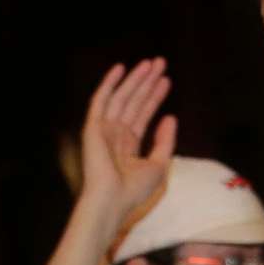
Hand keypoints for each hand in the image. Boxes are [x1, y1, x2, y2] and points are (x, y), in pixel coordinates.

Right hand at [78, 58, 177, 224]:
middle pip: (134, 102)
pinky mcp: (93, 127)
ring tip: (150, 63)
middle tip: (160, 63)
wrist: (112, 201)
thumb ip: (165, 140)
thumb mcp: (159, 164)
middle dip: (147, 82)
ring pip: (121, 97)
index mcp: (128, 144)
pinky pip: (100, 100)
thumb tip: (170, 116)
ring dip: (134, 79)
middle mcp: (115, 134)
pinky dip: (108, 83)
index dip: (155, 97)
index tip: (166, 81)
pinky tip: (120, 68)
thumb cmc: (133, 190)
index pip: (143, 114)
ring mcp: (103, 130)